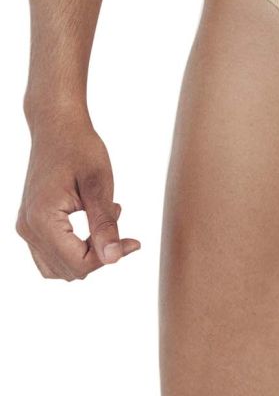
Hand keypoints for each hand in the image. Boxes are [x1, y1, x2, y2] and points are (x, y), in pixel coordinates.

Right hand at [17, 109, 140, 279]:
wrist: (56, 125)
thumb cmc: (79, 147)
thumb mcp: (99, 184)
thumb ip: (104, 224)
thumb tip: (114, 259)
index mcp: (43, 219)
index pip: (78, 263)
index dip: (110, 258)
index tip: (134, 241)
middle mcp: (28, 228)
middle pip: (69, 270)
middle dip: (100, 255)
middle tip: (120, 222)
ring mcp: (25, 227)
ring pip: (57, 268)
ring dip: (87, 254)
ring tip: (106, 220)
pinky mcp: (30, 223)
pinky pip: (50, 254)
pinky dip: (74, 247)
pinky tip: (93, 222)